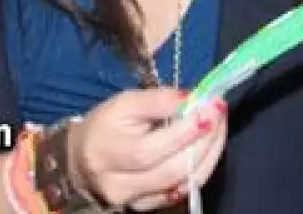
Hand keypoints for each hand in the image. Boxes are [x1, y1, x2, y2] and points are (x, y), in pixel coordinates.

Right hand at [69, 87, 227, 210]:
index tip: (212, 105)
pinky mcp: (146, 207)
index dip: (187, 129)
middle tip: (220, 114)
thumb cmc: (106, 125)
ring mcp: (134, 201)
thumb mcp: (125, 103)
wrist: (82, 159)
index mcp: (107, 153)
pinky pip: (182, 191)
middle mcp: (118, 185)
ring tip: (219, 127)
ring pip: (182, 183)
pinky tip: (208, 148)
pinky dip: (201, 168)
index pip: (152, 148)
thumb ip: (159, 100)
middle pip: (172, 169)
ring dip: (209, 153)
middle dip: (205, 140)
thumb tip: (194, 100)